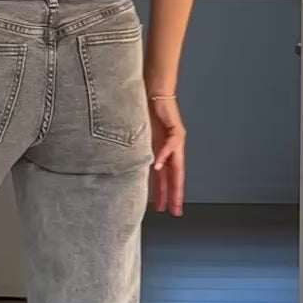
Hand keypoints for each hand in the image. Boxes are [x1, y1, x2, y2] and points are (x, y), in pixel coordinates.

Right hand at [149, 94, 184, 216]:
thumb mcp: (139, 136)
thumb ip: (137, 152)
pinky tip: (158, 167)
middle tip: (175, 212)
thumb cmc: (144, 111)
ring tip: (170, 199)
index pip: (165, 177)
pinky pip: (170, 145)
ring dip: (172, 183)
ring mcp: (176, 140)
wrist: (153, 90)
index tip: (164, 209)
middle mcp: (172, 149)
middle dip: (174, 195)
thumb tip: (125, 167)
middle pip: (175, 177)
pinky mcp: (175, 129)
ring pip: (177, 166)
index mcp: (162, 152)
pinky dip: (164, 156)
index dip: (165, 193)